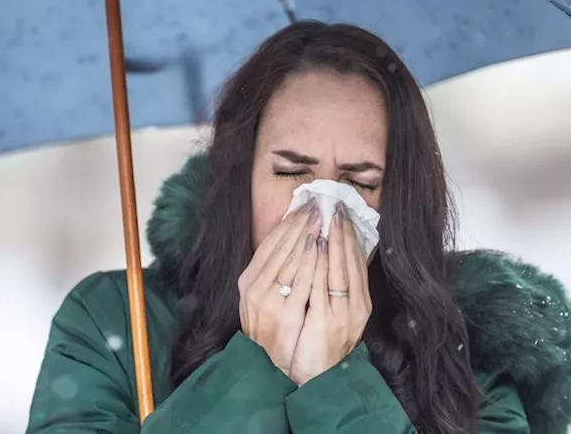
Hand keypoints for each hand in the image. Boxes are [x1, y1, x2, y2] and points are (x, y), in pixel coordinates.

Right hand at [238, 201, 321, 374]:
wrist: (267, 366)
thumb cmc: (269, 328)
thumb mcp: (262, 297)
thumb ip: (272, 272)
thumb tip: (289, 241)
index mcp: (248, 280)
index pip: (268, 244)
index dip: (286, 223)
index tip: (303, 206)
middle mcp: (253, 288)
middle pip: (279, 248)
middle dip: (299, 224)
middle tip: (316, 204)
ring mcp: (268, 301)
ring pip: (289, 260)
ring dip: (306, 236)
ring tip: (321, 217)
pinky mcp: (285, 314)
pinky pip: (301, 282)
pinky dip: (311, 262)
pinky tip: (321, 246)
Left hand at [288, 204, 372, 385]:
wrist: (317, 378)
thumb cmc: (321, 344)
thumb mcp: (335, 313)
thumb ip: (336, 287)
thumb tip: (333, 256)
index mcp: (360, 303)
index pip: (358, 263)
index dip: (351, 237)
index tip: (343, 214)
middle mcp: (356, 308)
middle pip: (352, 263)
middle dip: (344, 233)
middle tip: (336, 206)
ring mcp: (343, 315)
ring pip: (340, 271)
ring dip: (334, 242)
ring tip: (327, 218)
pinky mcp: (327, 323)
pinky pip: (324, 287)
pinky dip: (322, 264)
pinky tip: (318, 246)